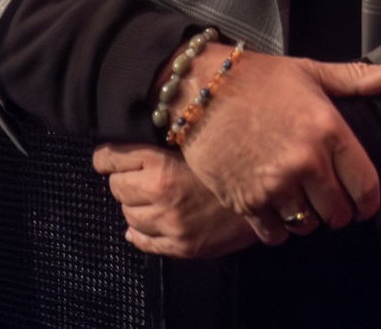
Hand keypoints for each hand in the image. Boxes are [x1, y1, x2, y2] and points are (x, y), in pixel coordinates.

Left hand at [94, 144, 260, 257]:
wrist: (274, 194)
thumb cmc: (240, 159)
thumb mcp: (202, 139)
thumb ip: (170, 135)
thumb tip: (138, 138)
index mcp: (162, 165)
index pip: (112, 160)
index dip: (107, 157)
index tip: (105, 157)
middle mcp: (160, 196)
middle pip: (117, 188)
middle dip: (124, 180)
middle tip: (138, 175)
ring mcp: (170, 224)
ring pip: (128, 216)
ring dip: (135, 205)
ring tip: (152, 196)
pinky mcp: (181, 246)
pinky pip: (143, 242)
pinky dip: (139, 233)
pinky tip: (147, 224)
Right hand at [175, 52, 380, 240]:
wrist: (200, 88)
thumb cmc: (257, 79)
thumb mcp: (310, 71)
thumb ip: (355, 79)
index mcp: (328, 130)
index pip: (366, 186)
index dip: (368, 202)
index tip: (363, 204)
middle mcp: (305, 161)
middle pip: (338, 213)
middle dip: (337, 211)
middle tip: (328, 201)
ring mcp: (275, 184)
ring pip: (307, 226)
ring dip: (308, 220)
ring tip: (300, 203)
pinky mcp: (246, 200)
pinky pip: (275, 235)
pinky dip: (279, 230)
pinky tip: (276, 210)